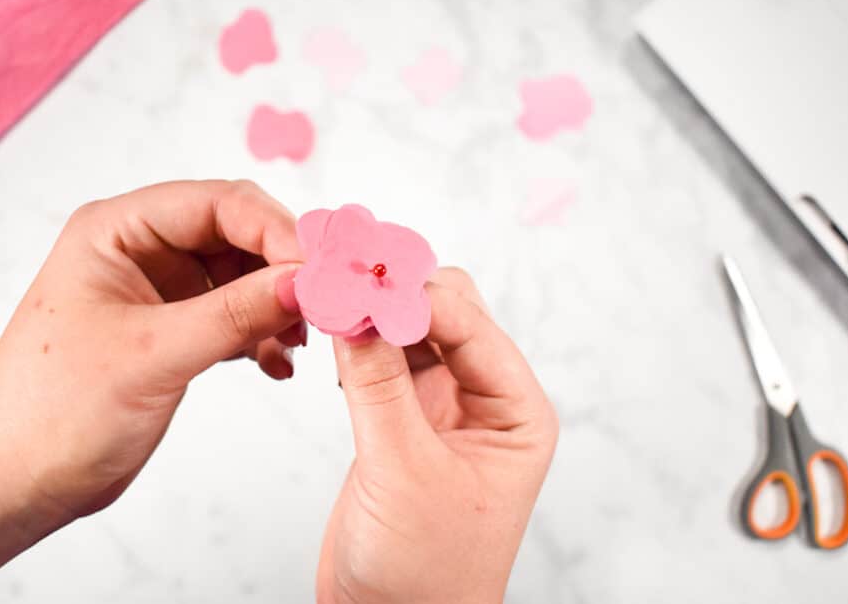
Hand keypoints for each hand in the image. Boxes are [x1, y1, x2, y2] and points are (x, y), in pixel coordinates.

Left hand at [0, 179, 305, 525]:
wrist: (15, 480)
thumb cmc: (51, 411)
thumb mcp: (152, 355)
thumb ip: (233, 313)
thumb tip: (303, 281)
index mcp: (117, 231)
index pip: (216, 203)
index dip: (274, 229)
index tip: (318, 268)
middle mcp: (141, 251)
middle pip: (236, 234)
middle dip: (282, 268)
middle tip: (323, 303)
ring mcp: (159, 292)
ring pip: (242, 276)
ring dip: (276, 305)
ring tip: (298, 341)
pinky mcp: (173, 331)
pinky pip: (234, 316)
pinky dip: (261, 335)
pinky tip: (276, 365)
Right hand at [317, 268, 557, 603]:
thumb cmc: (425, 575)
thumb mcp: (403, 471)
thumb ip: (377, 385)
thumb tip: (355, 308)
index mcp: (516, 411)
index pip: (470, 323)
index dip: (415, 293)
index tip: (362, 274)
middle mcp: (484, 401)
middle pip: (445, 312)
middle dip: (397, 293)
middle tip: (345, 277)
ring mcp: (441, 409)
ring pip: (410, 331)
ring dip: (374, 313)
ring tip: (331, 298)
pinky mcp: (401, 421)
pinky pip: (382, 361)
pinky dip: (358, 342)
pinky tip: (334, 339)